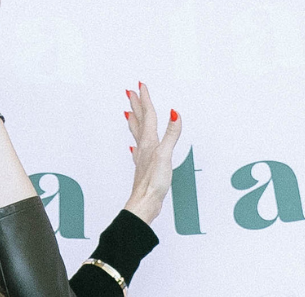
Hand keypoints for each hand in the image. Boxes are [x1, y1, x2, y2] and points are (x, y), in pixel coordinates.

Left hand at [121, 83, 181, 224]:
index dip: (145, 99)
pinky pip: (138, 150)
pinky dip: (136, 144)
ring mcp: (142, 157)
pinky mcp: (144, 168)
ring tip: (129, 112)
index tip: (141, 85)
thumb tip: (175, 113)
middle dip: (136, 105)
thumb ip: (171, 134)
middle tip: (130, 92)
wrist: (145, 202)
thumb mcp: (165, 155)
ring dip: (134, 121)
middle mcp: (144, 147)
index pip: (148, 115)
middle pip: (139, 121)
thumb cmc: (153, 182)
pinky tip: (134, 147)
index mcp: (150, 142)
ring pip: (137, 134)